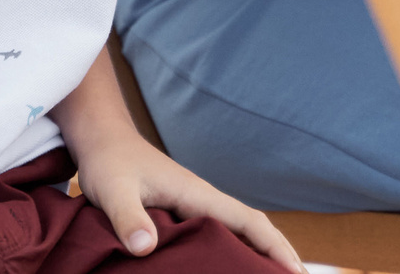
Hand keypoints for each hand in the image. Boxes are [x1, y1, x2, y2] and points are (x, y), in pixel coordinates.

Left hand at [69, 126, 303, 270]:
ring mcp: (196, 206)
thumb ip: (128, 218)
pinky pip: (220, 234)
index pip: (249, 221)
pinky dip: (238, 250)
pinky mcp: (183, 212)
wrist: (103, 139)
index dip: (275, 247)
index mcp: (198, 194)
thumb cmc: (110, 162)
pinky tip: (235, 268)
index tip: (297, 272)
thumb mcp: (114, 190)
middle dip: (279, 254)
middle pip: (254, 229)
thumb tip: (145, 248)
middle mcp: (204, 200)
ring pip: (239, 232)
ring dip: (260, 253)